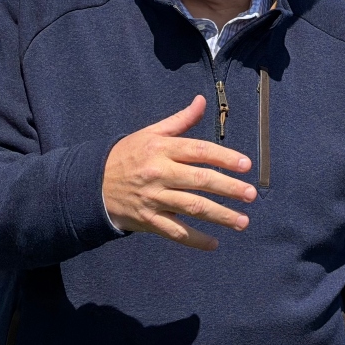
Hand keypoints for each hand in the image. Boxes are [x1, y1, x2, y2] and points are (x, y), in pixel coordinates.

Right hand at [102, 95, 255, 249]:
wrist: (92, 184)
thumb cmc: (128, 155)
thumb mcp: (150, 133)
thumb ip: (180, 120)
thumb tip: (201, 101)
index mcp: (162, 149)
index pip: (199, 151)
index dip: (225, 157)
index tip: (247, 165)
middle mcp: (159, 173)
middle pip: (200, 180)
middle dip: (229, 188)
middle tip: (252, 195)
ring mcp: (154, 198)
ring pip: (192, 207)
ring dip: (221, 216)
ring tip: (243, 221)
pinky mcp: (148, 220)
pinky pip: (176, 232)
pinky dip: (196, 240)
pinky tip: (214, 244)